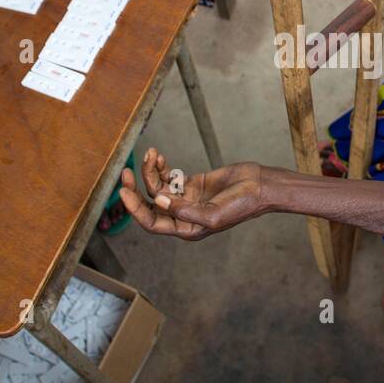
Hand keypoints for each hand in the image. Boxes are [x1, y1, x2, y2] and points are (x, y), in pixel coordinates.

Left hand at [118, 147, 266, 240]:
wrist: (261, 186)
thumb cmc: (242, 204)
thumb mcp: (213, 214)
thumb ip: (184, 210)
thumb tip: (158, 201)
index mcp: (186, 228)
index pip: (152, 222)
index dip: (135, 208)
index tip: (123, 191)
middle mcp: (182, 215)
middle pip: (150, 203)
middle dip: (136, 188)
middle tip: (126, 172)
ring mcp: (186, 198)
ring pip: (158, 187)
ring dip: (150, 171)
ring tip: (151, 154)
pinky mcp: (192, 183)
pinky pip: (169, 176)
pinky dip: (161, 167)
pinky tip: (159, 156)